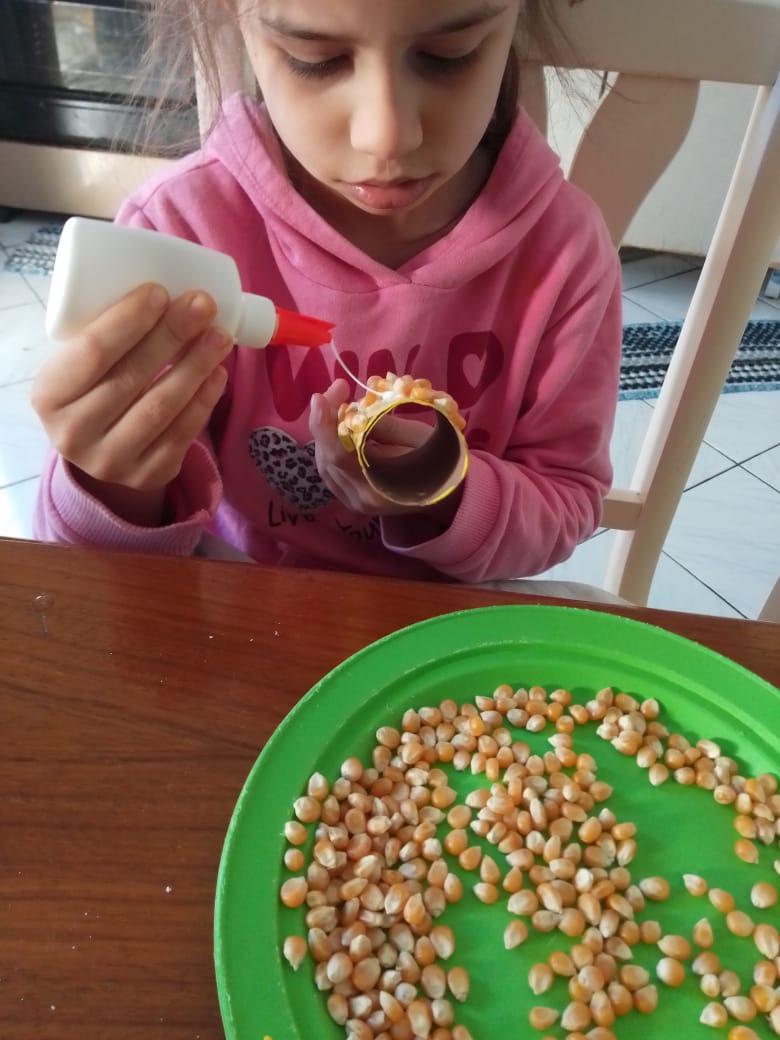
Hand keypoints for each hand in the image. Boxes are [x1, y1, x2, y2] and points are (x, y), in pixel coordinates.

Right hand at [31, 283, 232, 521]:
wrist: (98, 449)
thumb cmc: (92, 390)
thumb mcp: (79, 366)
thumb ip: (106, 339)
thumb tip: (167, 290)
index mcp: (49, 395)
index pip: (92, 352)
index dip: (128, 320)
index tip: (160, 291)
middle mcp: (74, 433)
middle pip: (132, 378)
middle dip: (172, 335)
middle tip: (202, 304)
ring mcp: (111, 461)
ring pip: (161, 408)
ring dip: (196, 366)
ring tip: (219, 336)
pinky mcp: (147, 476)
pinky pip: (182, 435)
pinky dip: (204, 400)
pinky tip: (218, 374)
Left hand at [309, 379, 434, 515]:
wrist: (448, 493)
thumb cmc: (439, 460)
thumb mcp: (415, 437)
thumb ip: (381, 426)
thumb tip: (352, 412)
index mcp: (377, 487)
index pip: (338, 455)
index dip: (324, 424)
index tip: (321, 397)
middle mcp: (359, 498)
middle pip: (325, 458)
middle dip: (325, 421)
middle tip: (337, 391)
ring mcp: (352, 501)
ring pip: (323, 463)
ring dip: (326, 432)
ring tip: (337, 404)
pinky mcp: (350, 497)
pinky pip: (330, 469)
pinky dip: (330, 445)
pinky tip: (340, 426)